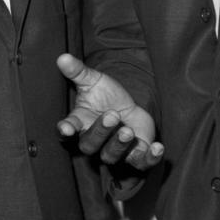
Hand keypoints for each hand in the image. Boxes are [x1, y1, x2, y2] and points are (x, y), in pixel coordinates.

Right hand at [56, 53, 163, 169]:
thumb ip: (78, 71)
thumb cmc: (106, 95)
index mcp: (80, 122)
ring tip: (128, 131)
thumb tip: (62, 56)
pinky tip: (157, 148)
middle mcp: (94, 141)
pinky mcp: (135, 156)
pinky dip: (149, 158)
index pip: (67, 130)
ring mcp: (114, 151)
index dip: (65, 130)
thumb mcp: (93, 80)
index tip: (66, 128)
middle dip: (101, 132)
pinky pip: (140, 163)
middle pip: (90, 145)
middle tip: (112, 115)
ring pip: (111, 156)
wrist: (129, 108)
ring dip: (119, 145)